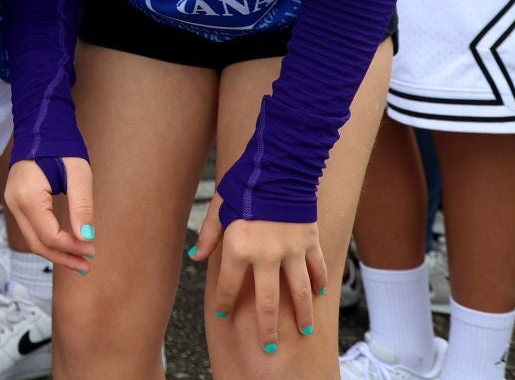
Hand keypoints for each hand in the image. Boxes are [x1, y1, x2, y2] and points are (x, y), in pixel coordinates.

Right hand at [4, 157, 94, 273]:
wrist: (41, 126)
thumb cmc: (62, 147)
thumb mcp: (79, 175)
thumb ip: (82, 207)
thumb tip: (87, 237)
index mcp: (28, 196)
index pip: (49, 235)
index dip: (71, 247)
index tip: (92, 249)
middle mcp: (14, 202)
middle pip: (37, 243)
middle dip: (62, 257)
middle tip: (86, 266)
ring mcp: (11, 202)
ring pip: (31, 239)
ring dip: (55, 252)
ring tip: (78, 261)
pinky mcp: (15, 201)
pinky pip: (30, 229)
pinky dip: (47, 240)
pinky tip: (64, 245)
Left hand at [191, 197, 326, 355]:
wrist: (279, 167)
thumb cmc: (245, 185)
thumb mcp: (219, 207)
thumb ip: (209, 235)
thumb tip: (196, 259)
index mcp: (239, 247)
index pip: (230, 285)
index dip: (226, 301)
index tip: (224, 313)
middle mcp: (266, 255)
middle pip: (268, 302)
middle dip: (268, 328)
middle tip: (268, 347)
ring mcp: (291, 250)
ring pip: (299, 291)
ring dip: (302, 314)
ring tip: (303, 331)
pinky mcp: (309, 241)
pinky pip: (316, 268)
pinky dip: (319, 282)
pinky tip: (318, 295)